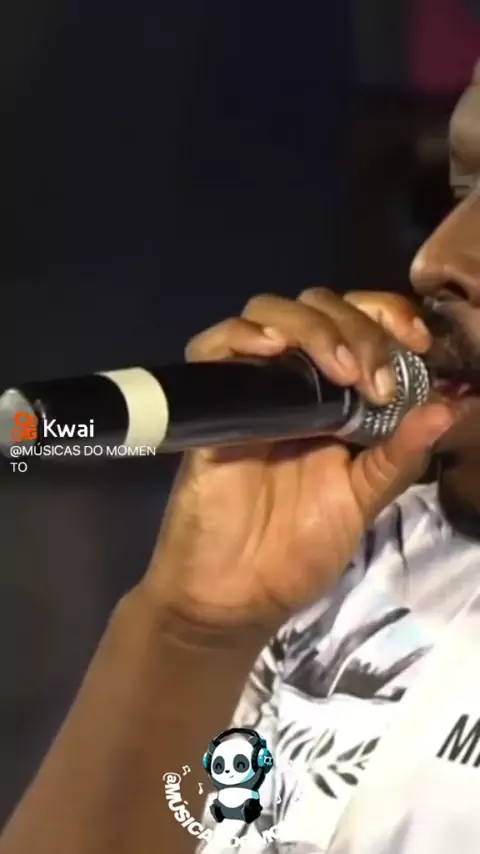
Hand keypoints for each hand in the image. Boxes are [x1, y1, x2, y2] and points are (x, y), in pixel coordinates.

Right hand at [146, 289, 452, 628]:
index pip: (359, 324)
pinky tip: (270, 350)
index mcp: (335, 399)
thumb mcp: (363, 501)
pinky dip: (240, 335)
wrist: (236, 596)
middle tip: (373, 377)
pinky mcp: (209, 408)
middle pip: (319, 306)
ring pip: (269, 311)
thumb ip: (400, 455)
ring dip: (311, 326)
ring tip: (337, 369)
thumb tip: (449, 408)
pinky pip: (212, 348)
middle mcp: (293, 384)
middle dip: (358, 326)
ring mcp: (249, 392)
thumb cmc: (298, 551)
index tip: (416, 341)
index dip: (388, 317)